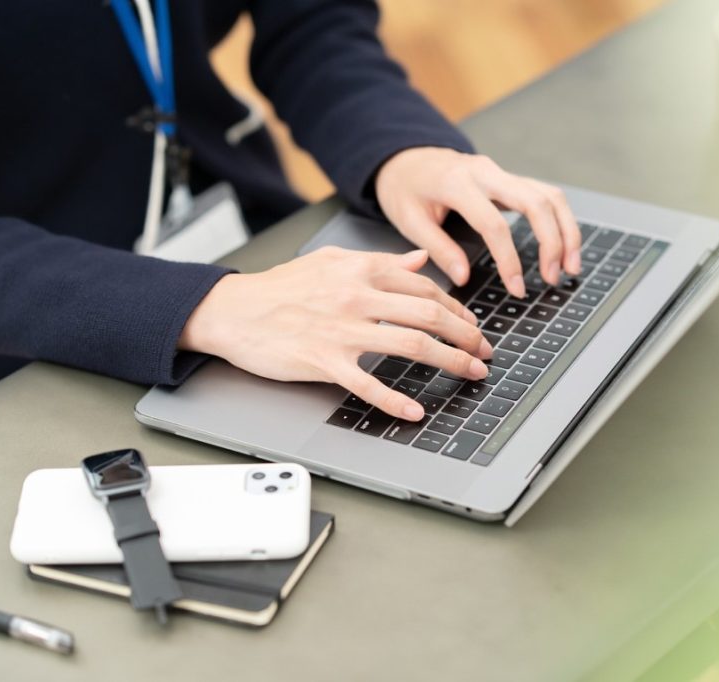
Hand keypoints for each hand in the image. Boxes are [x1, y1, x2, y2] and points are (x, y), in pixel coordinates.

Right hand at [178, 247, 492, 420]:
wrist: (234, 310)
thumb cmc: (280, 288)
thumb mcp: (332, 262)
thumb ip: (379, 261)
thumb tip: (419, 260)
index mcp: (361, 271)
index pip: (425, 287)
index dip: (457, 308)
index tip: (473, 325)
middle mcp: (357, 297)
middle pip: (429, 315)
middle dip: (467, 335)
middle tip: (485, 352)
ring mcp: (342, 331)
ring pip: (412, 345)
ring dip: (450, 361)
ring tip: (471, 373)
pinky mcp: (324, 361)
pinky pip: (368, 385)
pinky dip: (395, 401)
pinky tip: (415, 411)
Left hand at [375, 147, 581, 298]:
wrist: (405, 158)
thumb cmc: (404, 189)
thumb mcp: (408, 220)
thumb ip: (438, 249)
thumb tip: (464, 277)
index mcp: (457, 184)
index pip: (494, 224)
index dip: (509, 260)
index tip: (516, 288)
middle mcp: (485, 173)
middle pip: (535, 203)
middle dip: (552, 242)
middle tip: (555, 277)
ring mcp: (501, 172)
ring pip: (549, 195)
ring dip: (566, 231)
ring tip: (570, 267)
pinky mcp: (509, 178)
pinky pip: (545, 194)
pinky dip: (560, 220)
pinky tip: (564, 245)